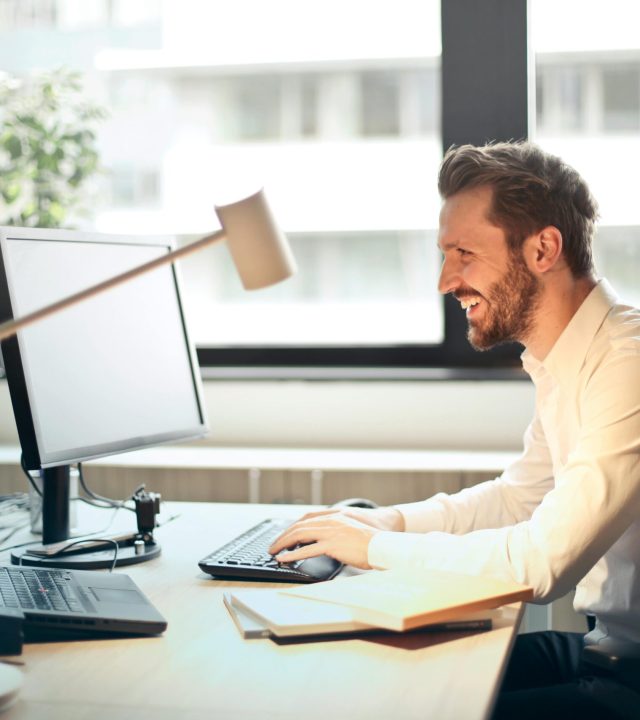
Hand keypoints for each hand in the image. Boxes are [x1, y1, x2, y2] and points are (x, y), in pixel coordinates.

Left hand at [268, 507, 402, 568]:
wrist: (384, 545)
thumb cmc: (371, 541)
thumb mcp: (351, 530)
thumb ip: (336, 531)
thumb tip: (324, 541)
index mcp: (335, 516)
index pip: (307, 518)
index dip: (293, 526)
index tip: (285, 534)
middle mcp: (331, 520)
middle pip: (300, 525)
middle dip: (284, 535)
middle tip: (273, 545)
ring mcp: (331, 532)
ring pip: (299, 535)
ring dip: (283, 543)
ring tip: (274, 552)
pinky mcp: (332, 545)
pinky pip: (307, 550)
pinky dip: (292, 554)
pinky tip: (284, 559)